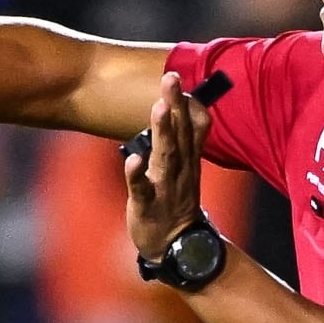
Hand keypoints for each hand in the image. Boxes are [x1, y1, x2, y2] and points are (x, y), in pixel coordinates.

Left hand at [120, 66, 214, 259]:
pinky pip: (142, 190)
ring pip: (165, 157)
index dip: (185, 102)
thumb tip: (188, 106)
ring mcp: (165, 189)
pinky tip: (132, 160)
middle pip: (180, 134)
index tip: (177, 74)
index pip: (191, 127)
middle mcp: (180, 170)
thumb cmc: (176, 202)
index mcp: (188, 161)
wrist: (179, 247)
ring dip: (163, 132)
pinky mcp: (148, 207)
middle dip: (176, 105)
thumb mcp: (186, 168)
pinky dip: (137, 175)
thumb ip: (186, 139)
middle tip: (170, 77)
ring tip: (159, 108)